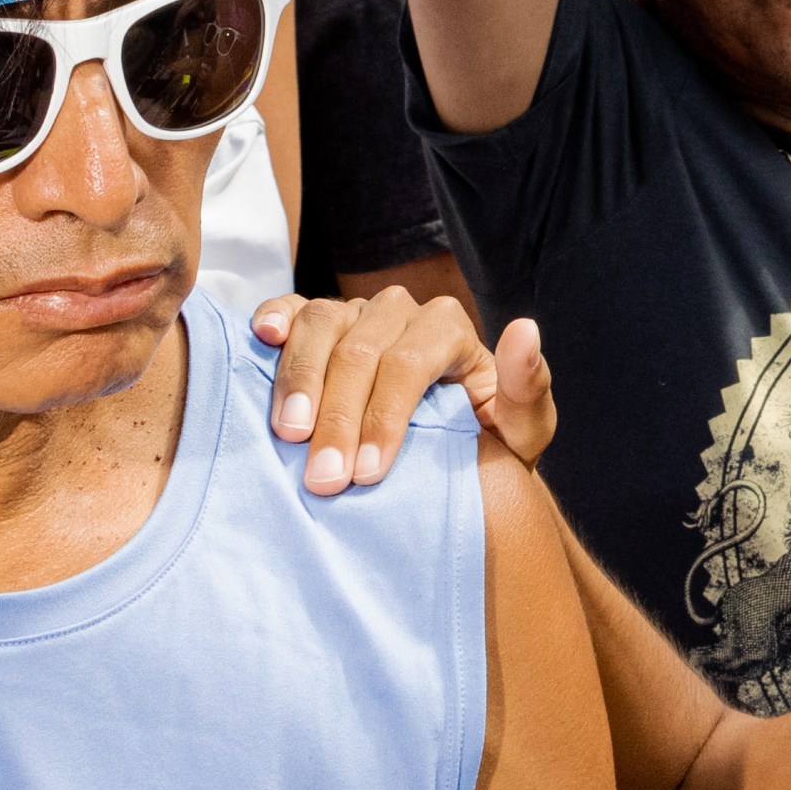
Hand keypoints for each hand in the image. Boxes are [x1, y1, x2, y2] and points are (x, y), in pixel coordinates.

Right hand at [250, 285, 548, 493]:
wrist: (450, 459)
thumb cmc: (486, 446)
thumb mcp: (522, 430)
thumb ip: (528, 387)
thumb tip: (525, 328)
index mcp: (449, 328)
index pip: (409, 362)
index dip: (384, 416)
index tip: (366, 473)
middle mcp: (400, 311)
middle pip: (359, 350)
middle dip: (338, 417)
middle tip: (323, 479)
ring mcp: (355, 313)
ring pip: (320, 325)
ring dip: (299, 380)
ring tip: (288, 434)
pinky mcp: (318, 325)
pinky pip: (292, 310)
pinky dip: (273, 319)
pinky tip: (262, 341)